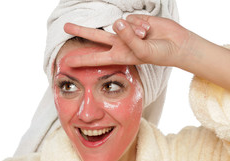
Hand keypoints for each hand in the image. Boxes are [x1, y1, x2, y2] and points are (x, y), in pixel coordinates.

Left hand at [64, 14, 191, 67]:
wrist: (175, 44)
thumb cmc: (159, 54)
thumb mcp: (142, 52)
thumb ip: (128, 38)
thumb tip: (117, 22)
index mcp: (117, 55)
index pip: (95, 57)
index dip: (81, 59)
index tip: (67, 62)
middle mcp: (118, 43)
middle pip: (95, 36)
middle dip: (80, 30)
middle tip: (65, 26)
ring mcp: (125, 31)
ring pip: (118, 24)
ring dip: (134, 30)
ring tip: (147, 37)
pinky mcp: (134, 21)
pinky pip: (131, 18)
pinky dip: (141, 23)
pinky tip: (149, 29)